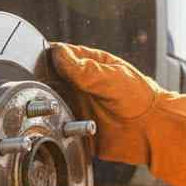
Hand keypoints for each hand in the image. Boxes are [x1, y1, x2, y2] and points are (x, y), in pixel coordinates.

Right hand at [46, 43, 185, 185]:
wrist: (152, 132)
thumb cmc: (140, 98)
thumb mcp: (111, 78)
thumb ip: (83, 69)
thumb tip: (57, 53)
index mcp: (88, 65)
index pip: (59, 56)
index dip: (45, 58)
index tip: (33, 62)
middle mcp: (79, 85)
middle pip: (49, 80)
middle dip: (39, 84)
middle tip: (33, 88)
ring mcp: (76, 106)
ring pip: (49, 104)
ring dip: (44, 107)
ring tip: (42, 108)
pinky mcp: (74, 128)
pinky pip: (56, 127)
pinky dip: (51, 127)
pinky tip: (51, 125)